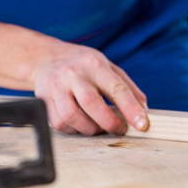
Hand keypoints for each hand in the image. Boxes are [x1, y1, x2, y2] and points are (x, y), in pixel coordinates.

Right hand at [32, 41, 147, 134]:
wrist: (46, 58)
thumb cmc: (83, 65)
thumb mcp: (109, 67)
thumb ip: (128, 88)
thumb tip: (144, 110)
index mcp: (95, 64)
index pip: (116, 88)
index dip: (131, 109)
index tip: (142, 125)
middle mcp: (73, 74)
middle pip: (92, 103)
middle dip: (110, 123)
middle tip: (120, 129)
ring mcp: (56, 86)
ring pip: (72, 116)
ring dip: (90, 129)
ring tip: (99, 127)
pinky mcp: (43, 100)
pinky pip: (59, 123)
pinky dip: (74, 129)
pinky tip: (81, 123)